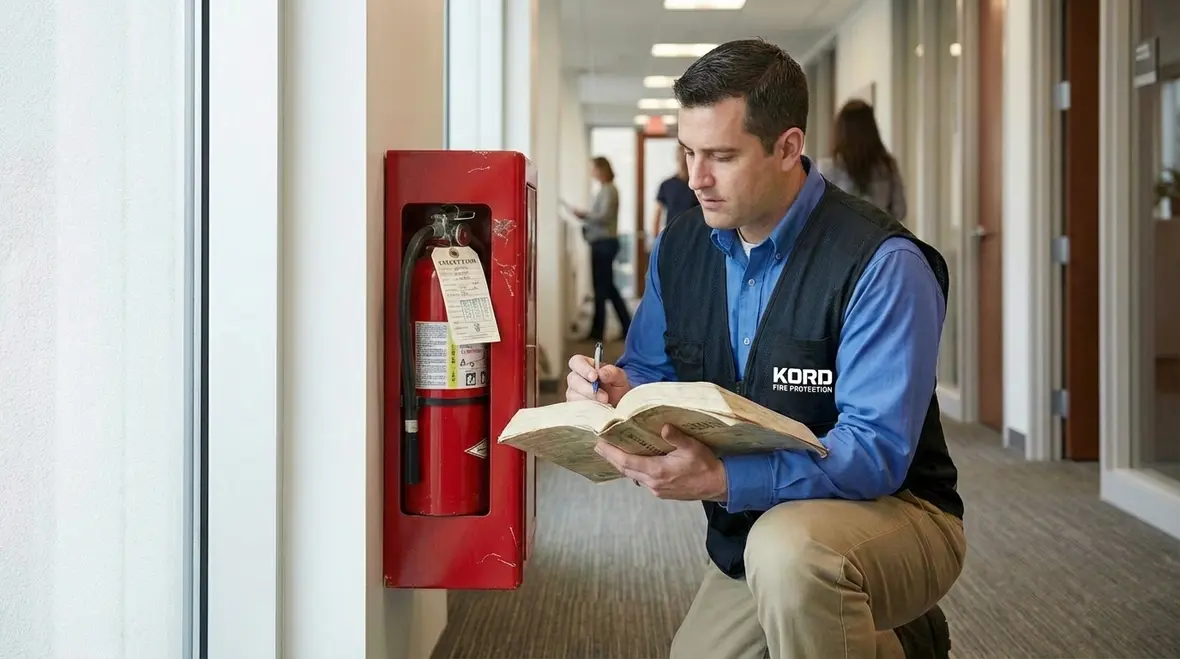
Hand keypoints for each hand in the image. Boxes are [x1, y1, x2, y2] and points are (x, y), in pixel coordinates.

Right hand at [566, 354, 631, 404]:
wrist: (619, 403)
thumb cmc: (616, 386)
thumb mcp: (619, 376)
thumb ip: (612, 372)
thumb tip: (601, 373)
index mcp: (585, 365)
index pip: (576, 361)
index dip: (583, 369)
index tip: (595, 377)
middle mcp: (576, 378)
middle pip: (573, 379)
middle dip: (588, 388)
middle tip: (603, 396)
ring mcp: (573, 393)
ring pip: (573, 395)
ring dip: (589, 400)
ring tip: (604, 404)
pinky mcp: (574, 406)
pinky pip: (575, 407)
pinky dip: (587, 409)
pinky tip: (597, 409)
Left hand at [595, 424, 727, 501]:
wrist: (719, 485)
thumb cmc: (706, 465)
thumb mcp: (693, 447)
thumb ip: (676, 437)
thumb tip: (663, 427)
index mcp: (657, 471)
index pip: (626, 462)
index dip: (611, 454)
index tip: (599, 444)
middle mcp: (653, 483)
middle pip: (626, 470)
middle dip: (612, 458)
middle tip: (599, 446)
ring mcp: (657, 490)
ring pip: (633, 476)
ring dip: (623, 464)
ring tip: (613, 452)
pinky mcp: (662, 492)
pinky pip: (643, 480)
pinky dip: (634, 470)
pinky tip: (634, 462)